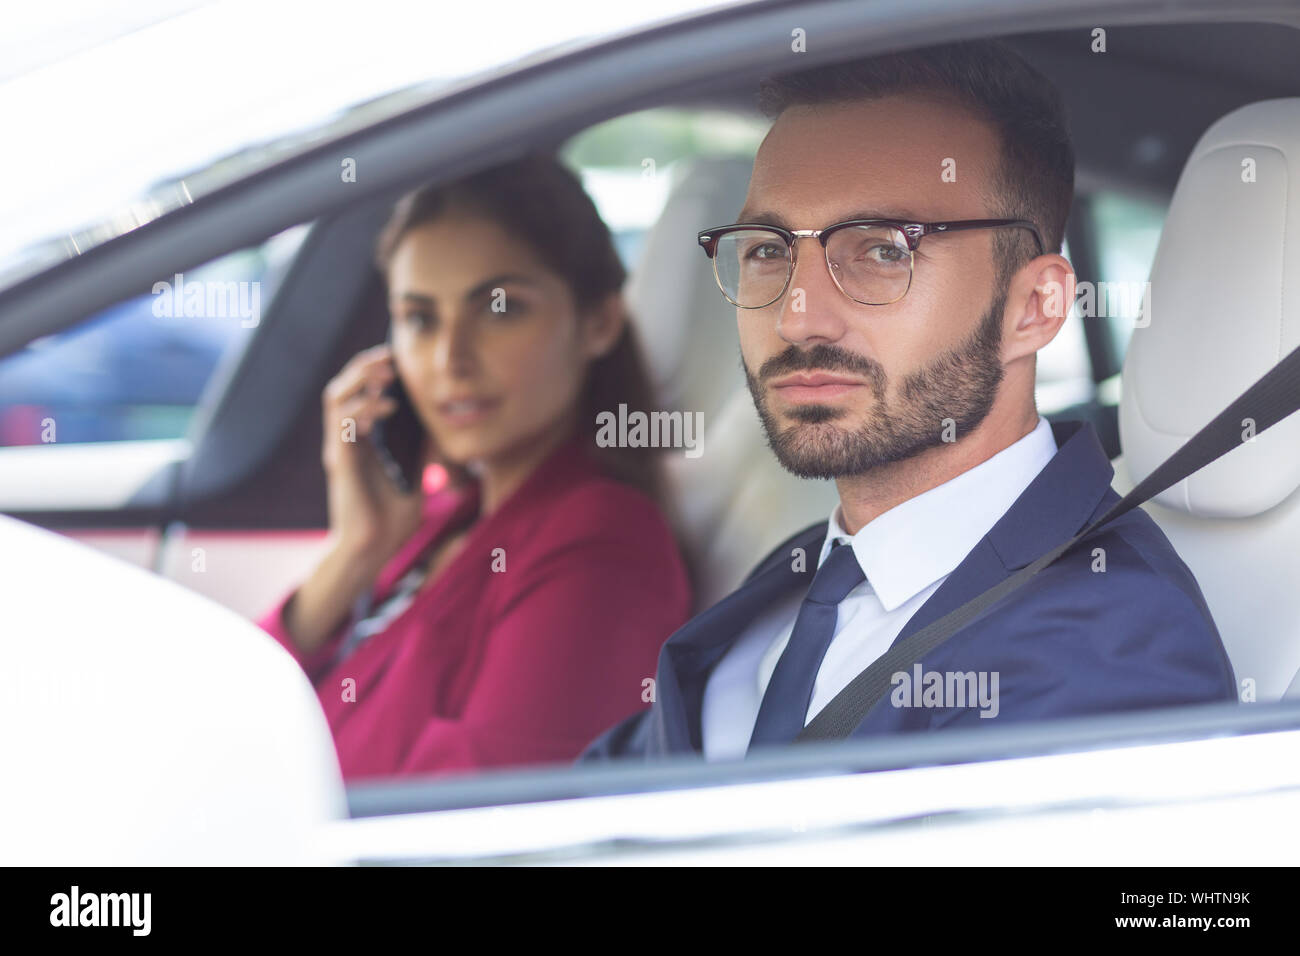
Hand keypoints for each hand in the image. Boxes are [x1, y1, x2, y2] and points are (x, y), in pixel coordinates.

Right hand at [319, 343, 426, 562]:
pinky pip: (343, 425)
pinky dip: (364, 409)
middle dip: (364, 367)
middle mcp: (345, 440)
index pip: (358, 393)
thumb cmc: (393, 517)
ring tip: (387, 375)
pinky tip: (388, 406)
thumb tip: (440, 418)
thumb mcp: (415, 471)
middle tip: (390, 358)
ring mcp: (339, 449)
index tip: (396, 359)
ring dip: (361, 380)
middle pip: (342, 388)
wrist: (375, 549)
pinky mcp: (339, 463)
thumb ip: (420, 445)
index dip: (372, 371)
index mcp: (360, 440)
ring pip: (335, 399)